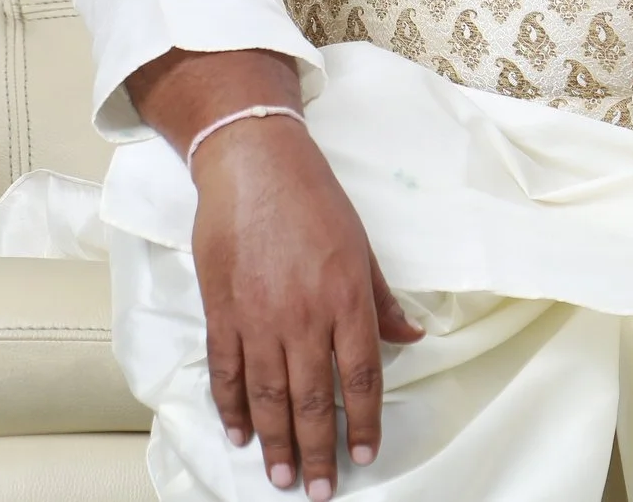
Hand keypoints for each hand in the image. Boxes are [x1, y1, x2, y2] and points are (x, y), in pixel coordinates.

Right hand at [130, 50, 424, 496]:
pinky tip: (239, 433)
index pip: (360, 377)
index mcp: (345, 300)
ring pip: (268, 396)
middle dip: (317, 450)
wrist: (252, 164)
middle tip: (320, 489)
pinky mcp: (222, 311)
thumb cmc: (312, 199)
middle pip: (312, 399)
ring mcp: (258, 317)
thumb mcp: (361, 246)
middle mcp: (303, 317)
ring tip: (281, 477)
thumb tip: (410, 338)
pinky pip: (227, 371)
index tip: (363, 454)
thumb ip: (381, 301)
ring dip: (275, 442)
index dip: (363, 421)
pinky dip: (232, 406)